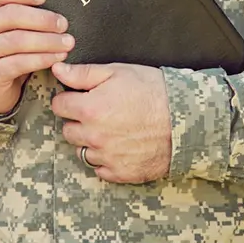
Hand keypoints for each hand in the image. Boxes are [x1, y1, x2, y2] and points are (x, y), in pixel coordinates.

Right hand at [0, 0, 74, 113]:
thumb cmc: (8, 48)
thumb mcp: (10, 26)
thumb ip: (26, 11)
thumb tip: (60, 2)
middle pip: (11, 15)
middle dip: (42, 19)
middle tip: (64, 25)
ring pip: (17, 40)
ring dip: (47, 41)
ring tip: (67, 43)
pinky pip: (18, 63)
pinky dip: (42, 59)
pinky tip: (58, 57)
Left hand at [51, 62, 171, 183]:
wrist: (186, 118)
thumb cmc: (153, 91)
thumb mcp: (117, 72)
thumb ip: (82, 73)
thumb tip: (57, 69)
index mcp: (90, 109)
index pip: (59, 106)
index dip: (69, 98)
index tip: (81, 97)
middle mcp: (94, 136)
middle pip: (68, 130)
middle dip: (79, 120)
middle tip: (100, 111)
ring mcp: (107, 157)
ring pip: (82, 151)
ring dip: (90, 141)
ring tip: (112, 128)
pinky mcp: (120, 173)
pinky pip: (99, 169)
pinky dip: (105, 159)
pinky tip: (120, 145)